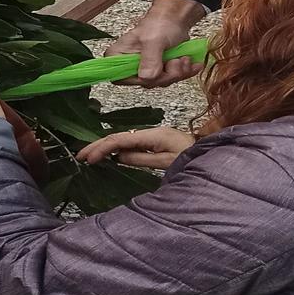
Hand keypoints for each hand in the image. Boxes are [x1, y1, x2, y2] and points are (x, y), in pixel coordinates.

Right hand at [76, 127, 197, 168]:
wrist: (212, 154)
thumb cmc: (193, 158)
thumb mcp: (168, 162)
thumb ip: (143, 159)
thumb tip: (119, 157)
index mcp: (153, 135)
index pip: (121, 139)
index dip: (102, 147)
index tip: (88, 158)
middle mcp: (150, 132)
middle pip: (119, 137)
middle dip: (99, 145)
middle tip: (81, 157)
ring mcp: (152, 136)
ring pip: (123, 139)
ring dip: (106, 147)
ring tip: (89, 156)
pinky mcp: (155, 142)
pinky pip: (132, 144)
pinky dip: (117, 149)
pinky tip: (109, 155)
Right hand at [107, 0, 203, 85]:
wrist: (176, 19)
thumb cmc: (159, 23)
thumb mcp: (153, 39)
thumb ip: (149, 59)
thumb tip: (146, 77)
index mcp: (118, 55)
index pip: (121, 78)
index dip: (140, 78)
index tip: (157, 69)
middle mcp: (129, 64)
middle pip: (146, 82)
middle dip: (166, 74)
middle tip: (174, 60)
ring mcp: (144, 69)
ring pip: (160, 82)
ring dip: (177, 71)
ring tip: (182, 57)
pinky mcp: (158, 71)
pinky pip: (170, 79)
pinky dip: (183, 72)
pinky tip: (189, 62)